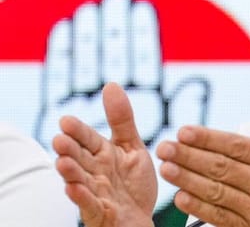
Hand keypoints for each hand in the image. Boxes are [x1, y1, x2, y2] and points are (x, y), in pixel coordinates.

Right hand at [35, 0, 209, 210]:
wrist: (141, 219)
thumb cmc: (133, 184)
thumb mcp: (132, 147)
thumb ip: (122, 120)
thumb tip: (111, 84)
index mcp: (103, 155)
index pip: (88, 140)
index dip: (78, 131)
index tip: (66, 120)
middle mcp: (95, 173)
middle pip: (80, 159)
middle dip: (69, 150)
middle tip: (59, 139)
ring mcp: (95, 193)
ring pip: (80, 181)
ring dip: (70, 172)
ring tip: (62, 162)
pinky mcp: (99, 213)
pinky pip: (88, 205)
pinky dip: (81, 197)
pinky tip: (74, 188)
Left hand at [157, 83, 249, 226]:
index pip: (237, 146)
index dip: (208, 138)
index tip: (186, 131)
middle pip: (220, 167)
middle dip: (188, 156)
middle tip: (164, 146)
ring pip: (215, 192)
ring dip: (188, 179)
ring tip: (167, 168)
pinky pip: (220, 218)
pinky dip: (199, 209)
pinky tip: (182, 199)